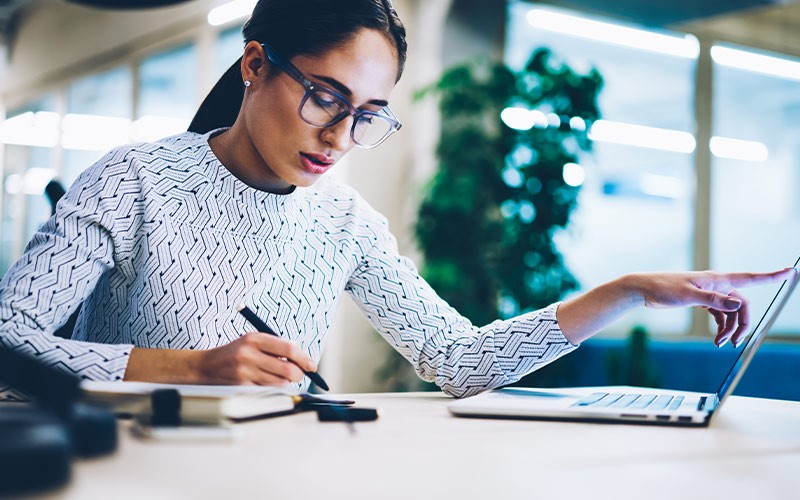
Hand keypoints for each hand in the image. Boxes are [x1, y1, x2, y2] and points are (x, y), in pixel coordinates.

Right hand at [197, 332, 316, 385]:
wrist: (205, 366)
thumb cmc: (235, 353)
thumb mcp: (252, 342)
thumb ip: (276, 347)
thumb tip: (302, 358)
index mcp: (254, 338)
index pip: (288, 349)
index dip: (304, 358)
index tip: (311, 365)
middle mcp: (249, 354)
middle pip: (287, 369)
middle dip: (299, 374)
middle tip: (299, 375)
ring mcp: (244, 372)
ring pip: (280, 383)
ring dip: (286, 383)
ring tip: (280, 377)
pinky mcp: (240, 387)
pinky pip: (267, 391)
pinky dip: (273, 389)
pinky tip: (268, 383)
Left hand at [633, 267, 796, 347]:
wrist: (644, 289)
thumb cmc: (663, 288)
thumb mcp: (688, 296)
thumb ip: (713, 300)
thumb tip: (738, 304)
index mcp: (716, 280)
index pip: (749, 278)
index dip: (771, 276)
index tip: (790, 271)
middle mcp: (716, 285)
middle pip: (741, 305)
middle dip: (742, 323)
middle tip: (736, 342)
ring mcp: (709, 293)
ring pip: (730, 312)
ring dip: (730, 329)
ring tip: (720, 344)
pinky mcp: (701, 301)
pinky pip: (719, 315)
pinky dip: (721, 327)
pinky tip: (717, 339)